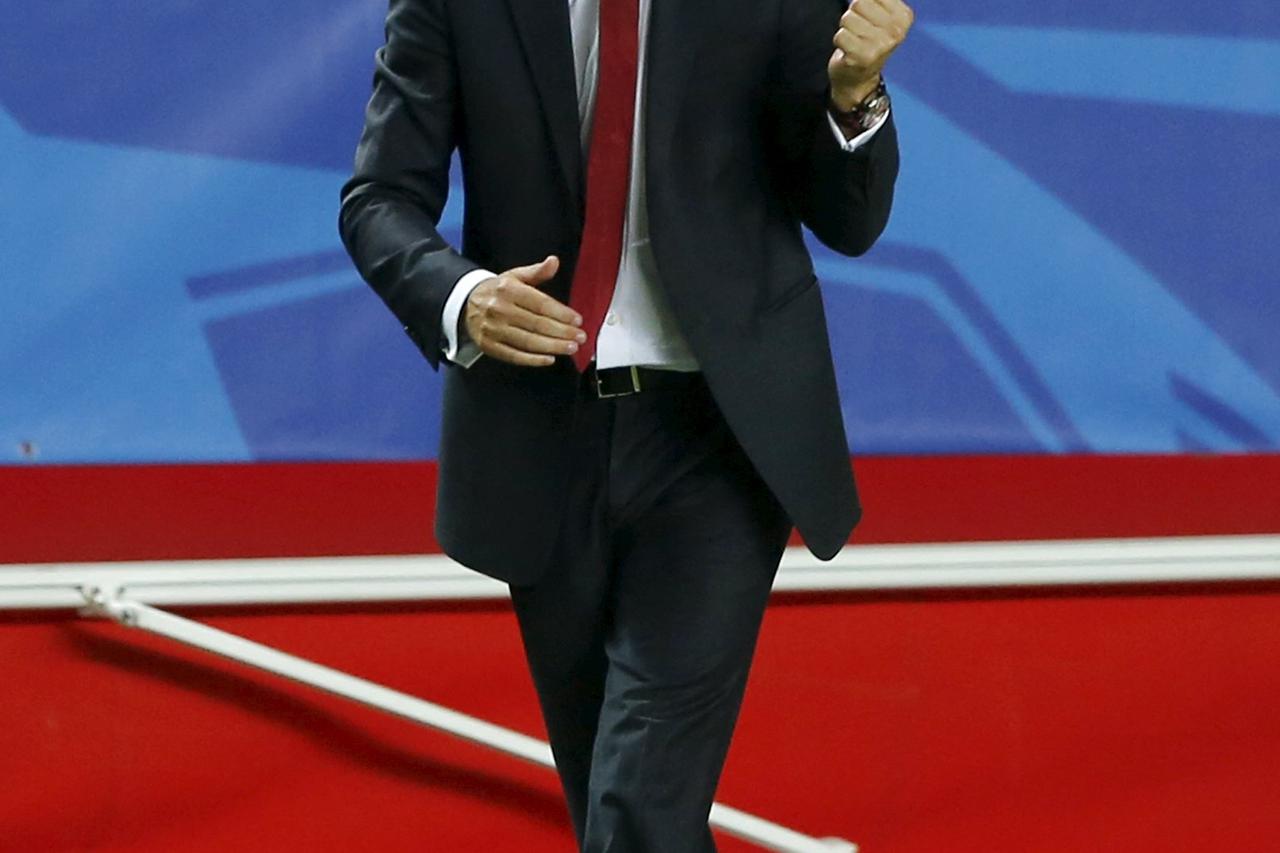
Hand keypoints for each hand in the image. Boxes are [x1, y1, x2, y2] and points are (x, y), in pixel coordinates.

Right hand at [464, 255, 584, 366]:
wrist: (465, 303)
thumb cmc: (497, 292)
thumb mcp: (515, 276)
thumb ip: (537, 271)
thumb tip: (554, 261)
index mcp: (508, 289)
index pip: (540, 303)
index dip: (561, 313)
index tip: (577, 320)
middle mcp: (500, 309)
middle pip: (537, 324)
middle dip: (562, 332)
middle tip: (579, 337)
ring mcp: (493, 329)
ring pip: (528, 341)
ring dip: (552, 346)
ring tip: (570, 348)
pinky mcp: (489, 346)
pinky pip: (514, 355)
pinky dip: (533, 360)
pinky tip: (549, 359)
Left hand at [828, 0, 912, 110]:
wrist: (860, 79)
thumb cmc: (868, 41)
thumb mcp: (880, 16)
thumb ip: (873, 0)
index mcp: (904, 17)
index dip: (864, 3)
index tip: (869, 18)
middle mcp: (896, 31)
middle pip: (858, 3)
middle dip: (853, 15)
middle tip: (860, 31)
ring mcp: (880, 45)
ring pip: (847, 19)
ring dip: (846, 29)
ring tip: (855, 41)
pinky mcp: (862, 57)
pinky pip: (840, 35)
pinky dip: (840, 41)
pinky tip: (849, 50)